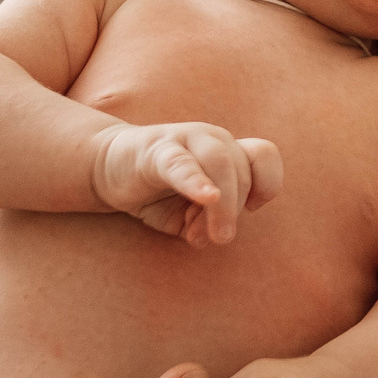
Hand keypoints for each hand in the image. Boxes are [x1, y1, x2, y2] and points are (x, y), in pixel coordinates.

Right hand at [92, 121, 283, 246]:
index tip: (253, 209)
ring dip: (224, 203)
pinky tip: (206, 197)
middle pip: (241, 169)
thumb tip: (211, 236)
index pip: (263, 157)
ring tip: (213, 235)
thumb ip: (204, 225)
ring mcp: (185, 139)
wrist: (110, 169)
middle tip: (218, 238)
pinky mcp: (156, 150)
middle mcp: (212, 139)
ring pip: (220, 161)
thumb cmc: (158, 191)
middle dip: (235, 209)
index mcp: (227, 151)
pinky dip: (197, 180)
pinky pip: (182, 163)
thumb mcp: (187, 216)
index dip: (267, 183)